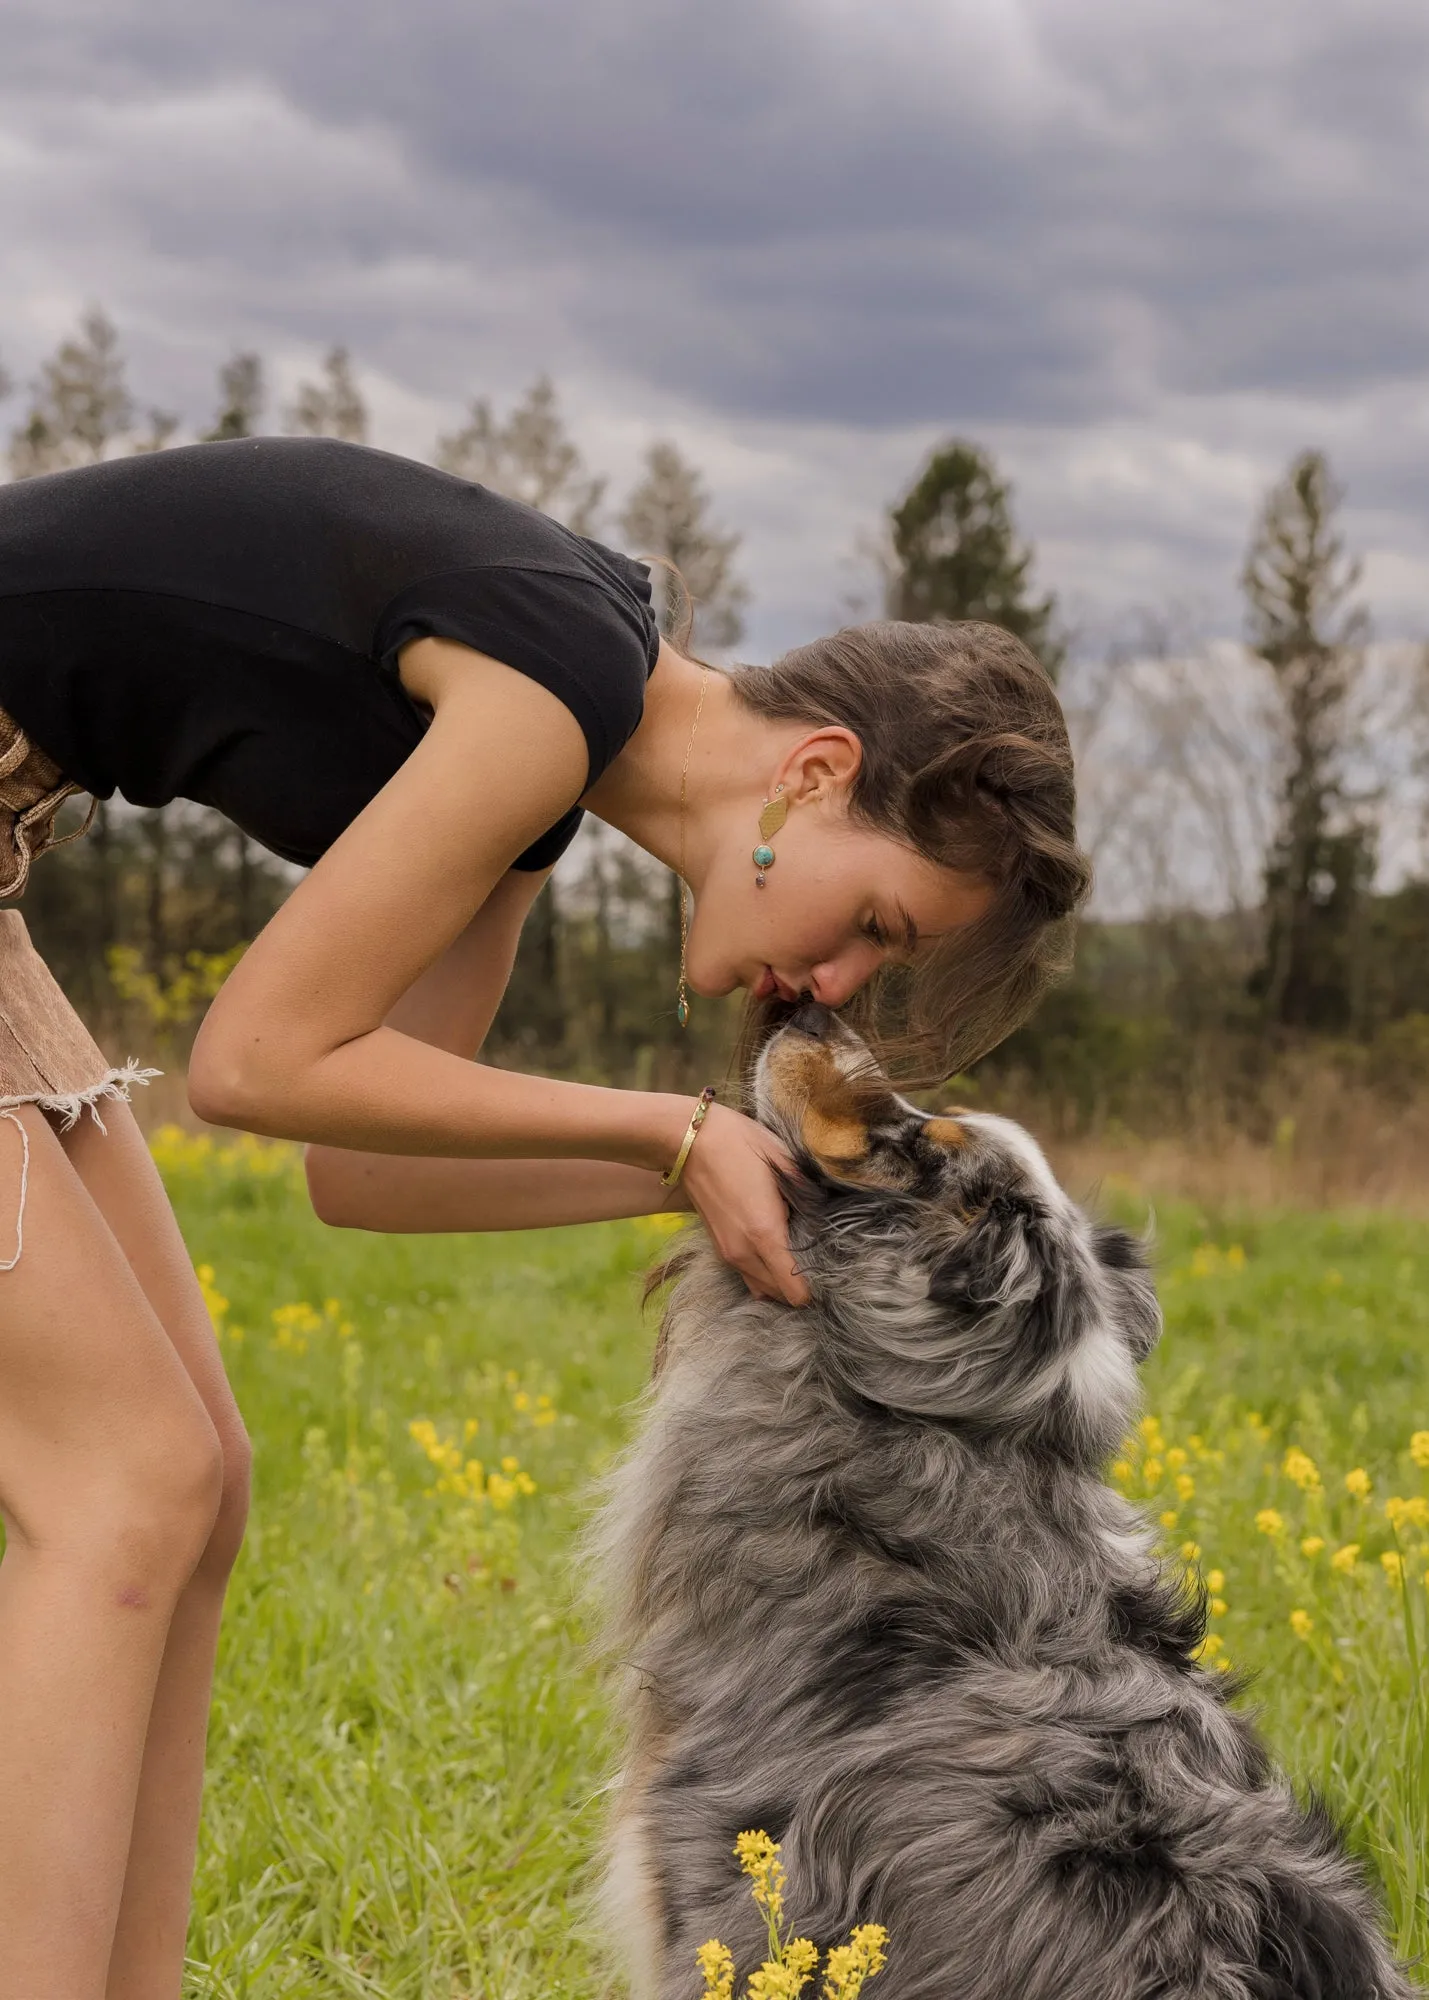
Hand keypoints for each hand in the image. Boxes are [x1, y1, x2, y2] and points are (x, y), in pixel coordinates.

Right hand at [676, 1103, 809, 1306]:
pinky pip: (745, 1274)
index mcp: (765, 1233)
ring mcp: (727, 1251)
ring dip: (778, 1282)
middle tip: (816, 1263)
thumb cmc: (739, 1143)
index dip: (814, 1289)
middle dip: (798, 1287)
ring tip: (794, 1258)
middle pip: (778, 1295)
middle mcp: (744, 1251)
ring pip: (759, 1288)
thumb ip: (806, 1192)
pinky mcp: (717, 1245)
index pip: (793, 1290)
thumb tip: (824, 1210)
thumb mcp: (783, 1160)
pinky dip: (761, 1273)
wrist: (689, 1140)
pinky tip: (771, 1248)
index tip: (828, 1274)